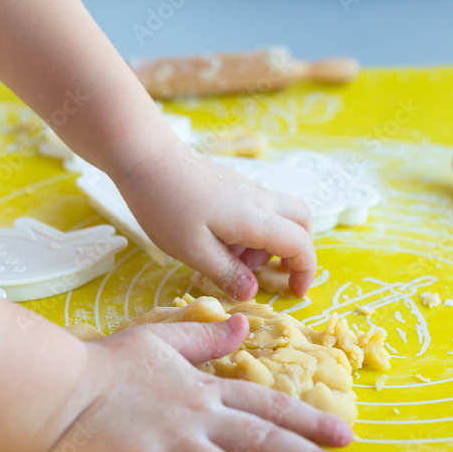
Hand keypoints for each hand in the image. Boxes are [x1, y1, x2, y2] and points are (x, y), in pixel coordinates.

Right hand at [45, 314, 356, 451]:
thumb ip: (206, 338)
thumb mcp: (163, 339)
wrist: (58, 383)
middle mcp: (195, 419)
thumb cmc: (107, 362)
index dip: (308, 419)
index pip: (266, 404)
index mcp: (204, 392)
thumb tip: (243, 324)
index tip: (345, 434)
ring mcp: (167, 445)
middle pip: (260, 439)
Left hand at [112, 140, 316, 299]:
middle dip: (300, 251)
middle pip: (303, 221)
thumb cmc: (166, 205)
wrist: (146, 157)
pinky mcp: (233, 185)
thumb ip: (226, 273)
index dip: (305, 271)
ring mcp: (247, 189)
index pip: (300, 245)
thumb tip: (251, 292)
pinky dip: (255, 231)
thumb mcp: (193, 251)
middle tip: (277, 274)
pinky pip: (260, 209)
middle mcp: (260, 200)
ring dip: (272, 243)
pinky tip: (222, 242)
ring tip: (236, 262)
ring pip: (281, 215)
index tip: (295, 293)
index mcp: (255, 219)